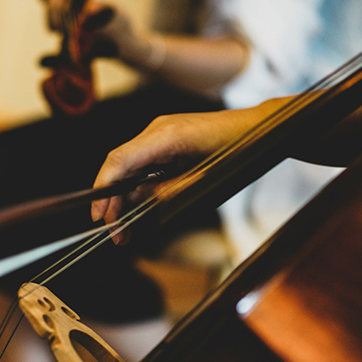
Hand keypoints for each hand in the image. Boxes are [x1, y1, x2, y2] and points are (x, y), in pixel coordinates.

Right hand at [91, 104, 274, 242]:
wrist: (261, 128)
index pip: (120, 160)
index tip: (100, 215)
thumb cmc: (240, 150)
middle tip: (116, 233)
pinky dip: (136, 185)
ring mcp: (160, 132)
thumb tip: (139, 201)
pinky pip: (142, 163)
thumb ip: (168, 190)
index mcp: (166, 135)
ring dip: (123, 196)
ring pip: (128, 166)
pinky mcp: (166, 140)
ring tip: (125, 227)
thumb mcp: (204, 178)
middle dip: (112, 200)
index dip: (104, 188)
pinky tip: (138, 207)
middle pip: (119, 165)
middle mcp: (157, 130)